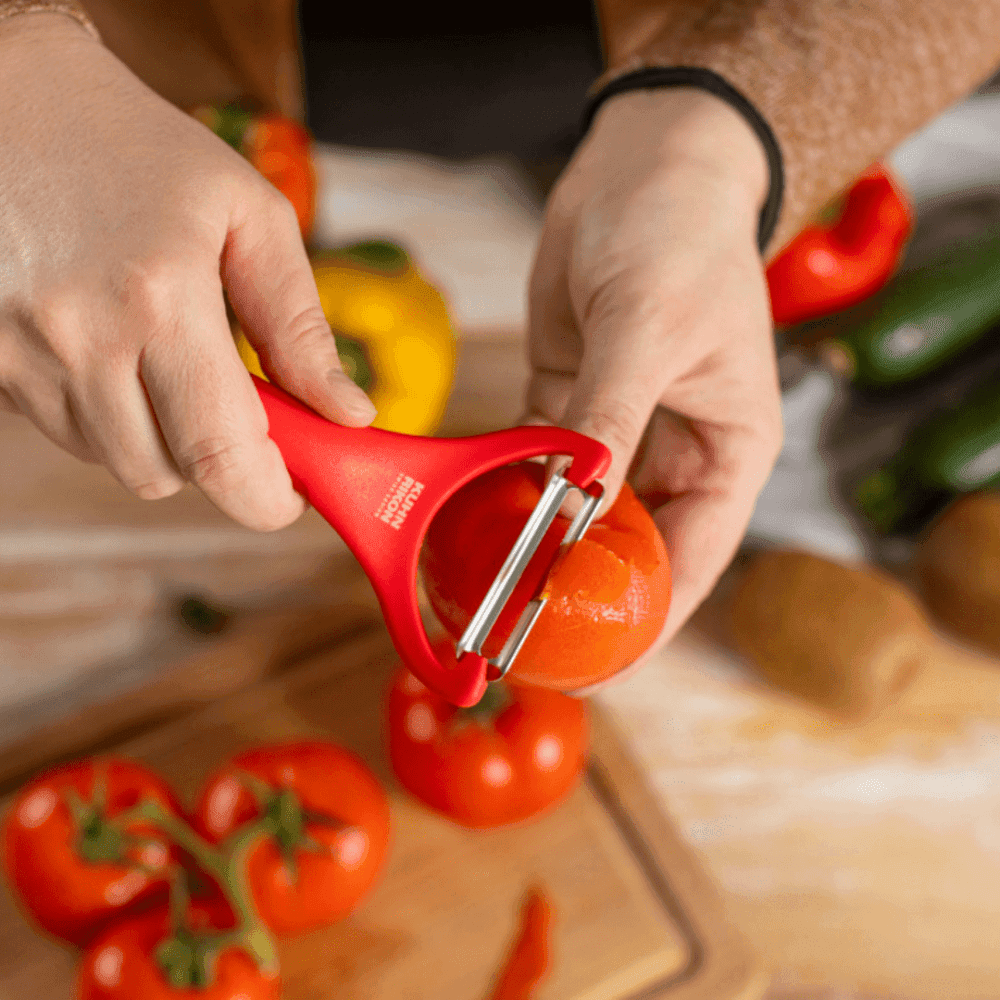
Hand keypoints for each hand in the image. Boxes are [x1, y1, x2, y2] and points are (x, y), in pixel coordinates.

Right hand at [0, 14, 375, 530]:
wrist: (11, 96)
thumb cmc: (144, 151)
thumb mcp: (250, 218)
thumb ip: (300, 327)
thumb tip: (347, 413)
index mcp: (160, 300)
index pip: (220, 455)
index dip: (266, 499)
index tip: (293, 496)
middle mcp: (78, 337)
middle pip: (166, 475)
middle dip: (218, 462)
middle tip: (241, 412)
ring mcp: (19, 352)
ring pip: (115, 461)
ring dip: (162, 438)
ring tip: (171, 365)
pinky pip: (67, 432)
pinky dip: (109, 417)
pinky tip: (119, 355)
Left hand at [524, 87, 782, 681]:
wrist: (643, 165)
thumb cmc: (682, 234)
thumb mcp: (652, 326)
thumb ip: (611, 414)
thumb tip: (577, 497)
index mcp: (728, 449)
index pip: (693, 557)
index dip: (649, 617)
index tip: (599, 661)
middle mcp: (675, 451)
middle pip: (630, 547)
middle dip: (582, 592)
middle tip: (523, 637)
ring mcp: (618, 431)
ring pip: (578, 514)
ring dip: (538, 548)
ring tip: (487, 592)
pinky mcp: (568, 403)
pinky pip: (536, 464)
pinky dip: (508, 493)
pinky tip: (470, 522)